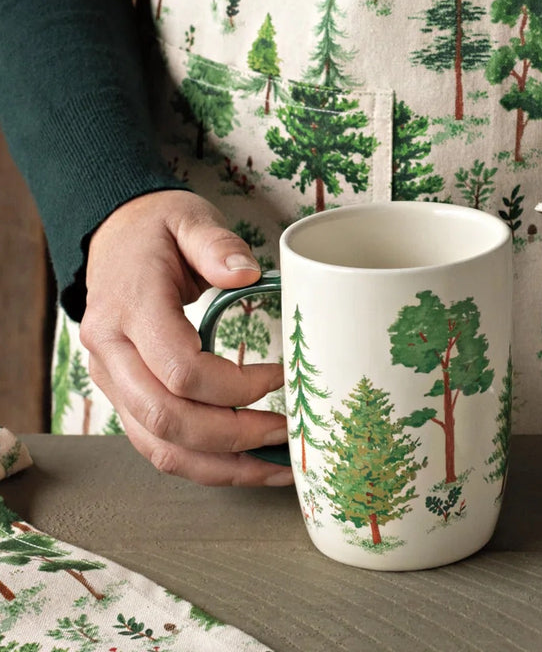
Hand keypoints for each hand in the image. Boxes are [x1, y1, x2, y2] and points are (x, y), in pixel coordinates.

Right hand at [81, 190, 291, 485]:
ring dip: (220, 465)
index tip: (281, 375)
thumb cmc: (157, 228)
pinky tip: (244, 465)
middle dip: (234, 435)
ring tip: (276, 468)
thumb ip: (216, 245)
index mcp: (129, 309)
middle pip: (167, 418)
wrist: (112, 235)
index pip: (179, 368)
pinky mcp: (123, 395)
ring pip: (158, 445)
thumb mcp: (189, 218)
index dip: (235, 383)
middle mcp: (111, 353)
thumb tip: (247, 273)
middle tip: (287, 431)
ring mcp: (111, 380)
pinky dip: (202, 463)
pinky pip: (156, 445)